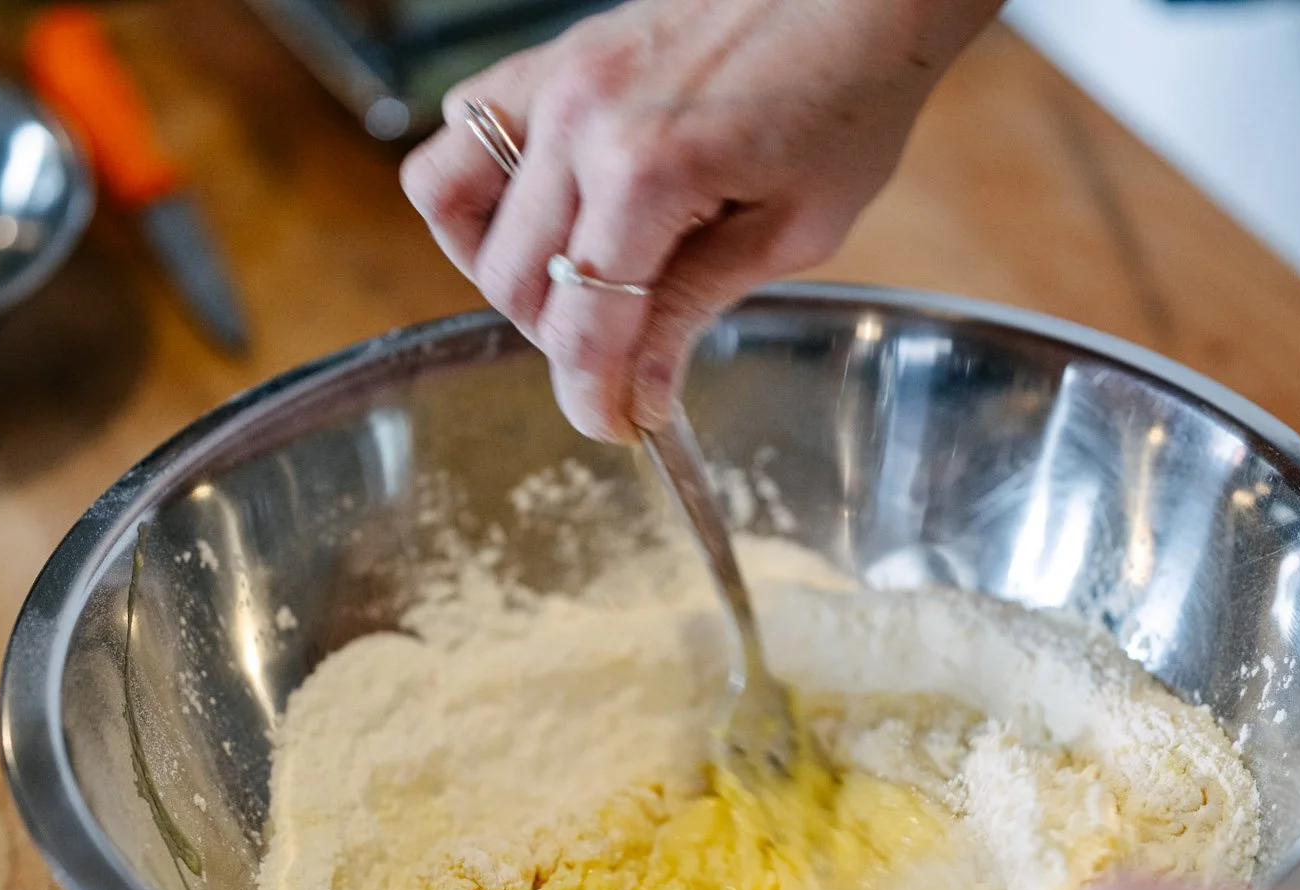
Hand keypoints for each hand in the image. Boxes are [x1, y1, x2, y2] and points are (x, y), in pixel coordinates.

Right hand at [401, 0, 999, 440]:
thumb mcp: (792, 230)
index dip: (593, 396)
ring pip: (450, 201)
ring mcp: (554, 75)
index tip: (615, 426)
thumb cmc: (849, 97)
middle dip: (563, 340)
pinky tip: (546, 210)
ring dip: (497, 263)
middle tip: (623, 349)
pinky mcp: (551, 53)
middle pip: (514, 281)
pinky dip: (479, 184)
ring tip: (571, 280)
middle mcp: (579, 119)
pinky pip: (461, 127)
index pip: (583, 325)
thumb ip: (695, 308)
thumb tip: (638, 394)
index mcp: (647, 171)